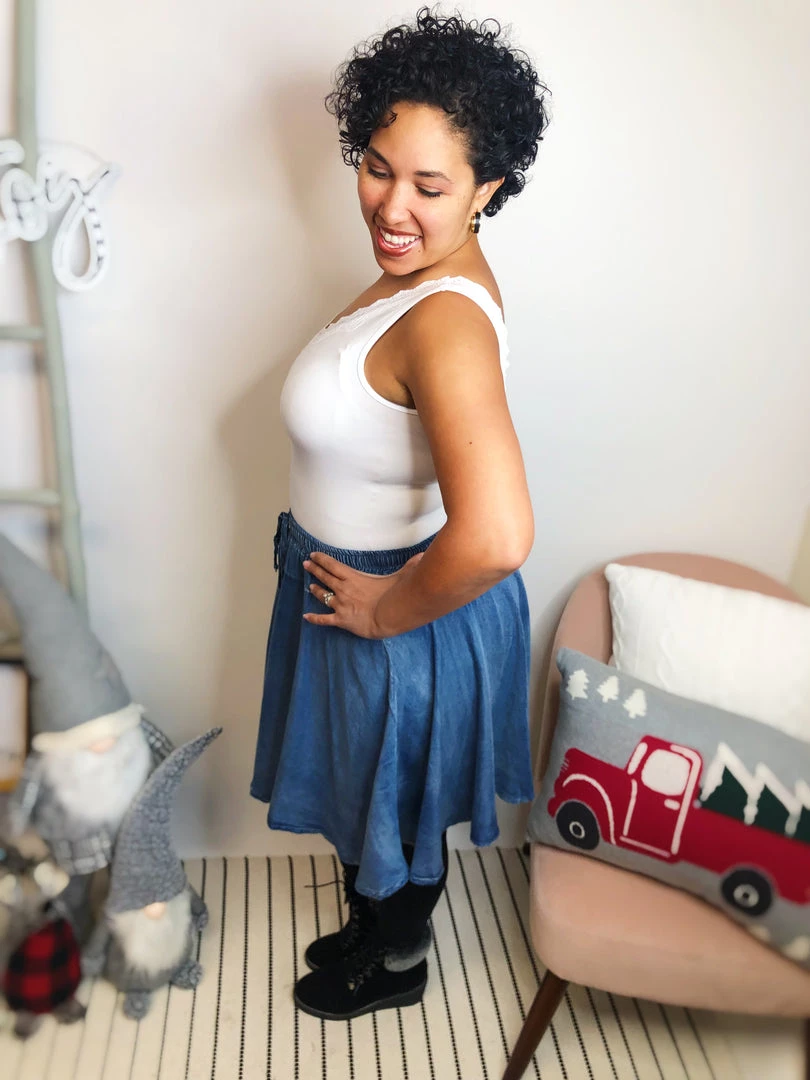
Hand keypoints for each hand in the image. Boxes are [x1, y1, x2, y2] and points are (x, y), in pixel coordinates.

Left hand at [302, 550, 423, 637]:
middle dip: (314, 569)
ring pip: (322, 596)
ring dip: (315, 590)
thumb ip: (409, 565)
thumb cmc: (393, 596)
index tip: (313, 554)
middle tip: (306, 564)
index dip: (322, 559)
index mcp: (353, 578)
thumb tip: (422, 555)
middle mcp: (343, 590)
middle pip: (325, 577)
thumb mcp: (400, 576)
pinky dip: (314, 618)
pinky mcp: (341, 620)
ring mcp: (340, 605)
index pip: (333, 565)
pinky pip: (324, 619)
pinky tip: (306, 616)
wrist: (387, 618)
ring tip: (309, 586)